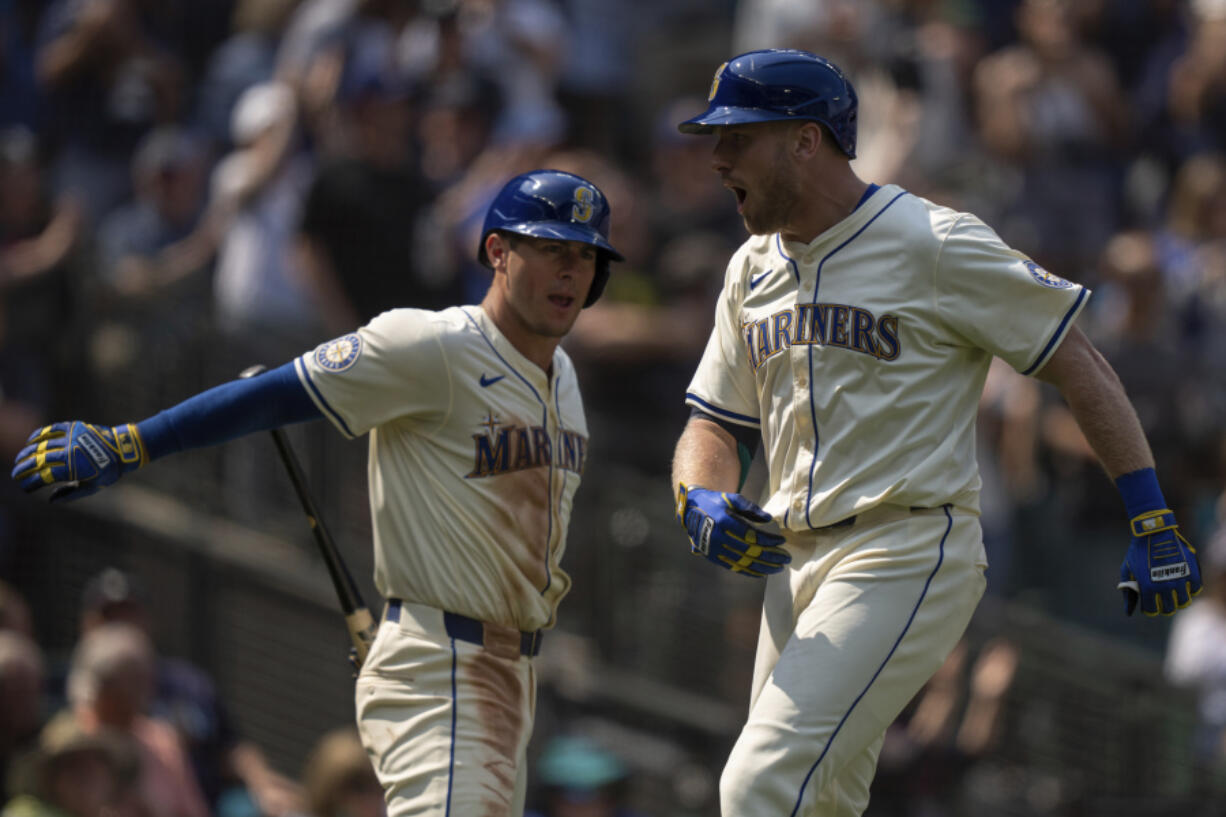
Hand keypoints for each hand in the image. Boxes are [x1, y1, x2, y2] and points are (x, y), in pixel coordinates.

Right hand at [11, 421, 146, 501]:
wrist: (124, 447)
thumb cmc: (109, 470)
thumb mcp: (93, 487)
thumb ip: (71, 494)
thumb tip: (50, 500)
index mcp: (74, 468)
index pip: (44, 477)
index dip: (31, 483)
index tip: (24, 487)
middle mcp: (69, 452)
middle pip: (38, 461)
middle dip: (23, 469)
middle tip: (15, 475)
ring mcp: (70, 437)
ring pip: (40, 445)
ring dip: (26, 453)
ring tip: (19, 460)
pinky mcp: (73, 427)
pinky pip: (50, 429)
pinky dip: (37, 435)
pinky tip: (30, 442)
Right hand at [675, 483, 789, 576]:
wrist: (691, 511)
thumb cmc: (715, 502)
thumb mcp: (731, 498)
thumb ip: (750, 507)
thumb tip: (768, 519)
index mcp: (724, 522)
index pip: (752, 536)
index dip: (769, 540)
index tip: (782, 541)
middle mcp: (719, 538)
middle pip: (750, 552)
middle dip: (771, 556)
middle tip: (787, 558)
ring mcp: (715, 550)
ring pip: (744, 563)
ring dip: (764, 567)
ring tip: (779, 568)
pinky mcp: (713, 557)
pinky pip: (734, 567)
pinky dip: (749, 572)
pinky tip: (762, 573)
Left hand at [1116, 509, 1201, 615]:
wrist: (1153, 532)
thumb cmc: (1138, 552)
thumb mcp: (1128, 571)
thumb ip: (1129, 592)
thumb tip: (1129, 612)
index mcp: (1148, 588)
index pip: (1151, 610)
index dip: (1149, 609)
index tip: (1149, 604)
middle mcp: (1165, 586)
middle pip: (1169, 609)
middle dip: (1164, 607)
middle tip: (1162, 601)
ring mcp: (1180, 579)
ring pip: (1184, 602)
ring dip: (1178, 600)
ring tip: (1174, 594)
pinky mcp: (1191, 571)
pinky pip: (1196, 589)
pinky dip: (1191, 590)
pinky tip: (1184, 586)